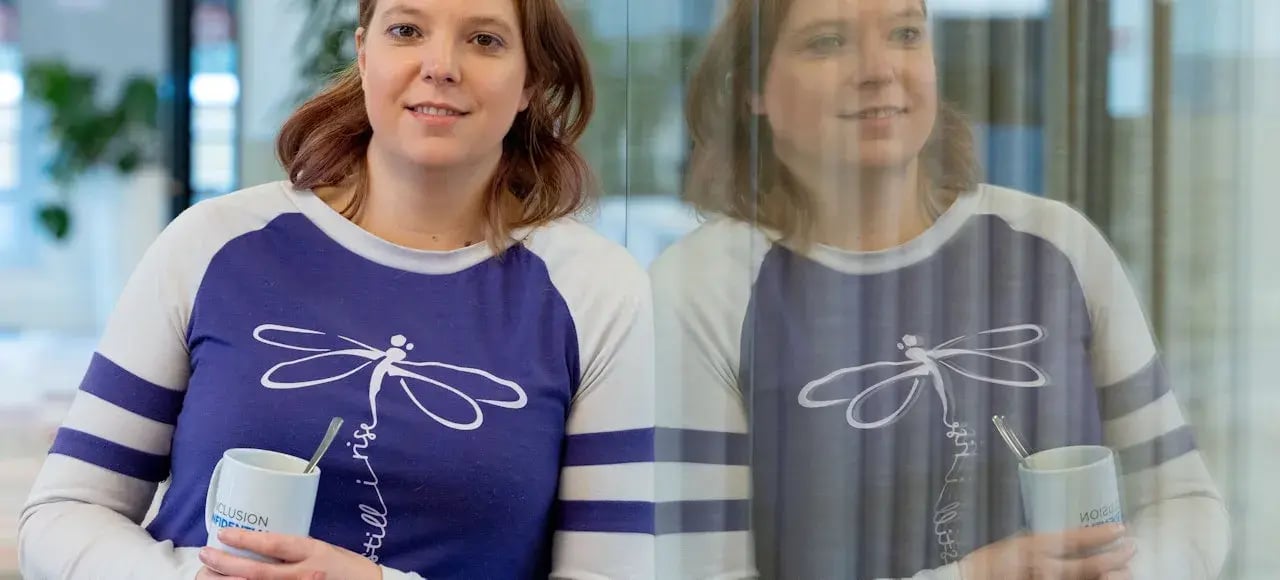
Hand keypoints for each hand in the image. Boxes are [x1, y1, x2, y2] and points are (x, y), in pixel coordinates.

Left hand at [197, 528, 381, 579]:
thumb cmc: (346, 567)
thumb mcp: (323, 549)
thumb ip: (295, 549)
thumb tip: (263, 544)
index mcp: (311, 552)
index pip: (273, 545)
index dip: (245, 540)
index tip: (223, 533)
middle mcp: (302, 574)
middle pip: (256, 572)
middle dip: (225, 563)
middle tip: (205, 554)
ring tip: (206, 572)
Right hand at [959, 523, 1135, 579]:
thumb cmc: (989, 563)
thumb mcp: (1014, 543)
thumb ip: (1037, 542)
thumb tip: (1060, 539)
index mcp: (1035, 546)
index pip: (1075, 539)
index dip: (1100, 534)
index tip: (1121, 528)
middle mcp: (1045, 566)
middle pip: (1089, 566)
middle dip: (1115, 558)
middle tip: (1131, 548)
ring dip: (1109, 574)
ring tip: (1124, 569)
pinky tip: (1103, 579)